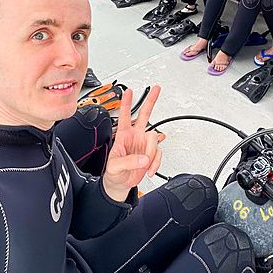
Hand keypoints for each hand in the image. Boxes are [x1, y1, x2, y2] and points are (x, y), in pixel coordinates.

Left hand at [103, 87, 162, 201]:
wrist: (121, 183)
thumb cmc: (114, 173)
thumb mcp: (114, 167)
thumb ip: (128, 161)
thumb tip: (143, 158)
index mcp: (123, 135)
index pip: (124, 116)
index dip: (126, 103)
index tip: (129, 91)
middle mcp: (135, 136)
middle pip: (144, 114)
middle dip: (150, 101)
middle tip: (156, 89)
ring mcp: (144, 144)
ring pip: (155, 138)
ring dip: (151, 153)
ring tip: (144, 164)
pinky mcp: (151, 153)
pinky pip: (159, 153)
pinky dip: (155, 163)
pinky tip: (149, 169)